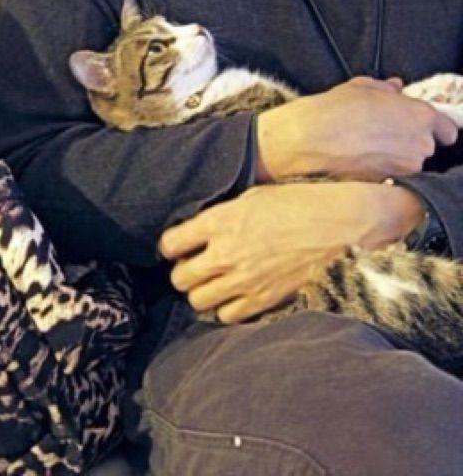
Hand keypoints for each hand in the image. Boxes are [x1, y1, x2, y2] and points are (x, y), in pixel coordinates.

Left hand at [159, 181, 423, 323]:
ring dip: (201, 292)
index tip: (176, 246)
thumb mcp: (253, 195)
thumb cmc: (298, 201)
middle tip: (193, 265)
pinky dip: (226, 308)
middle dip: (182, 272)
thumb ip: (221, 215)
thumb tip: (201, 227)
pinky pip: (228, 316)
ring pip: (198, 301)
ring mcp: (244, 280)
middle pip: (179, 278)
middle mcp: (226, 253)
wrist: (341, 223)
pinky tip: (235, 295)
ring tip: (213, 282)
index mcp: (220, 221)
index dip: (169, 246)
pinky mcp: (265, 299)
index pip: (170, 243)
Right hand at [255, 76, 457, 182]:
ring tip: (365, 151)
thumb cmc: (333, 111)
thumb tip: (395, 88)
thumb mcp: (360, 88)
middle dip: (409, 145)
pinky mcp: (385, 186)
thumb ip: (385, 89)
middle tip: (382, 137)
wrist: (308, 140)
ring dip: (393, 160)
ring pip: (407, 166)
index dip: (433, 130)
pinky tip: (358, 163)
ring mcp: (404, 170)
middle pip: (426, 149)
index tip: (419, 130)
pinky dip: (378, 173)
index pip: (447, 129)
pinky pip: (388, 179)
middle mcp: (420, 145)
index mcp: (420, 116)